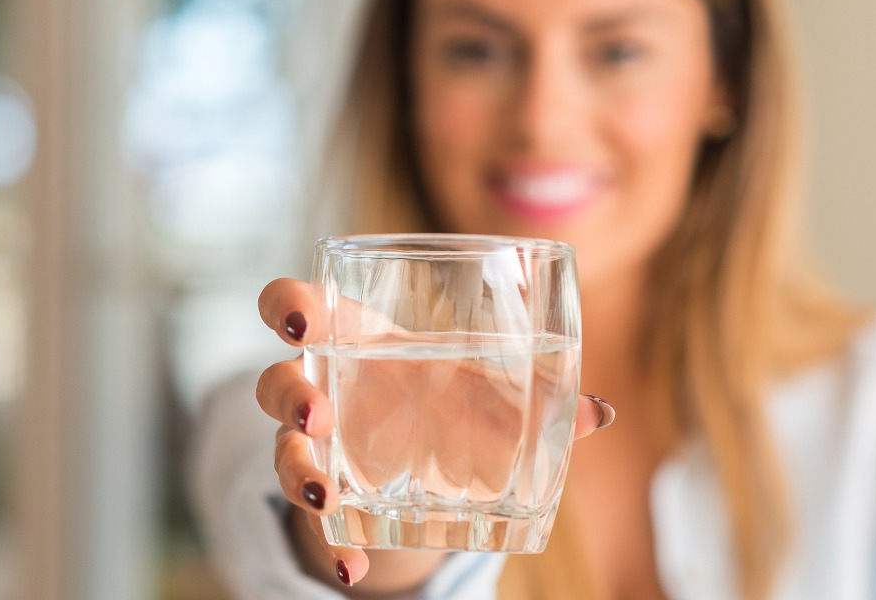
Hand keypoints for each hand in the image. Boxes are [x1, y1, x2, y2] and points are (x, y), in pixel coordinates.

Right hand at [255, 278, 614, 590]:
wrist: (426, 462)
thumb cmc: (448, 399)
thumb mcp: (486, 394)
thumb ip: (536, 399)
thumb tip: (601, 412)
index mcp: (353, 339)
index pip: (294, 308)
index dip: (286, 308)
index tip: (303, 324)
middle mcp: (322, 388)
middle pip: (274, 381)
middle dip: (288, 395)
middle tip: (319, 414)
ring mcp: (317, 446)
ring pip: (282, 451)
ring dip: (298, 471)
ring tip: (327, 494)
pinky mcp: (327, 496)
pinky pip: (314, 522)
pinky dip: (332, 547)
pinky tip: (353, 568)